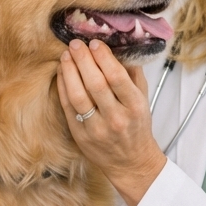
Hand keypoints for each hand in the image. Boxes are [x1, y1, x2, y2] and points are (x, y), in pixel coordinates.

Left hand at [57, 40, 166, 205]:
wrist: (131, 161)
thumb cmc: (137, 126)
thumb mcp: (143, 99)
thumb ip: (133, 74)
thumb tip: (117, 46)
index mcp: (135, 106)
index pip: (117, 78)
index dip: (103, 58)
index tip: (95, 43)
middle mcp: (116, 118)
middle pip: (95, 84)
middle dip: (83, 60)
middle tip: (75, 44)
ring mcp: (97, 129)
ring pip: (78, 96)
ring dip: (69, 72)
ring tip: (66, 56)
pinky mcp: (81, 135)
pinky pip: (68, 107)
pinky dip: (63, 87)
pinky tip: (62, 73)